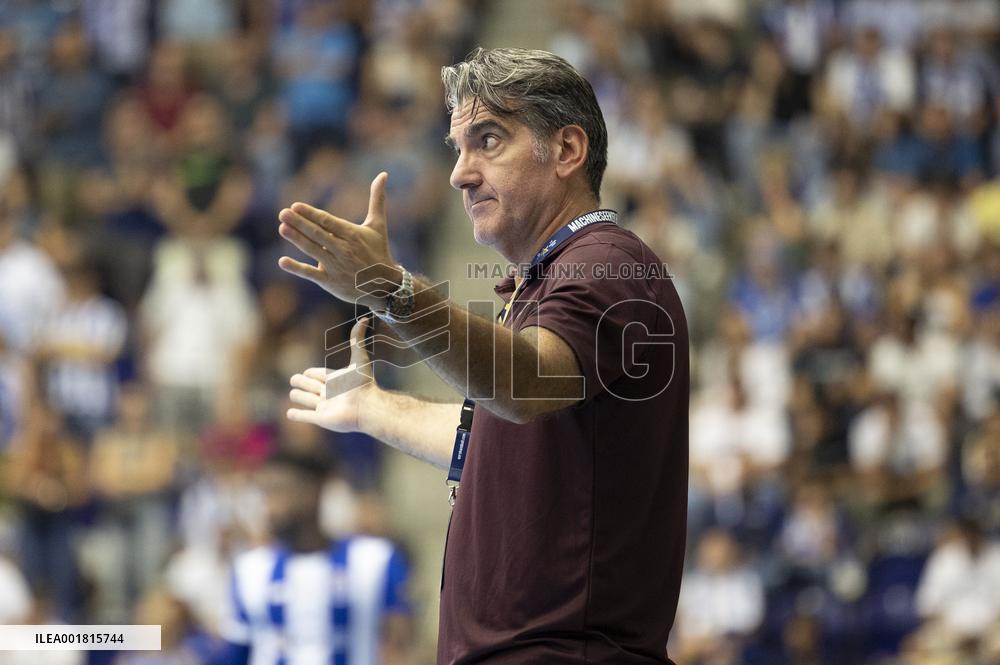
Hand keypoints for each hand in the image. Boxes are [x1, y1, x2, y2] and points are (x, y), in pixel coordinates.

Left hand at [277, 172, 397, 307]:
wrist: (385, 285)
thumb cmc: (379, 251)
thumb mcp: (378, 225)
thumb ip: (377, 199)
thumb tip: (383, 174)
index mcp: (352, 235)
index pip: (328, 222)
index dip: (311, 214)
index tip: (295, 206)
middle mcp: (344, 250)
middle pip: (318, 235)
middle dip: (300, 224)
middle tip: (283, 213)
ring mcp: (336, 266)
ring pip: (313, 251)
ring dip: (297, 240)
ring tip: (282, 228)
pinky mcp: (331, 281)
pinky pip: (311, 274)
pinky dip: (297, 268)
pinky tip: (282, 261)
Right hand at [287, 315, 377, 432]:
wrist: (366, 406)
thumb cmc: (363, 383)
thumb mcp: (359, 357)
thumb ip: (358, 338)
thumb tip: (364, 318)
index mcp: (335, 380)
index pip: (316, 375)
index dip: (311, 373)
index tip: (308, 373)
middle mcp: (328, 393)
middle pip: (307, 386)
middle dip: (302, 382)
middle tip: (301, 381)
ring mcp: (324, 407)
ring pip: (303, 400)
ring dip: (299, 396)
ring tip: (295, 394)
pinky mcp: (320, 419)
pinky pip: (305, 416)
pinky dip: (297, 415)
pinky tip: (290, 413)